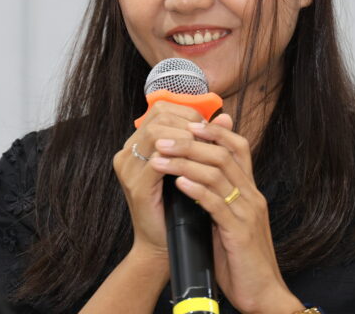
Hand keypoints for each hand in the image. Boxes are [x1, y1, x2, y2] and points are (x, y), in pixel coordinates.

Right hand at [112, 101, 204, 260]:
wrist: (165, 244)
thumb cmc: (178, 206)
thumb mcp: (193, 166)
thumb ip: (206, 140)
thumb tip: (226, 117)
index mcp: (137, 144)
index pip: (160, 110)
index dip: (187, 113)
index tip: (208, 125)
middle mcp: (127, 152)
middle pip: (158, 117)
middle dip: (188, 123)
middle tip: (208, 136)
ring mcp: (128, 169)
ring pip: (157, 134)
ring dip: (185, 138)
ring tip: (204, 148)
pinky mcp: (136, 186)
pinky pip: (158, 162)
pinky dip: (180, 160)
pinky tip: (196, 164)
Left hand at [148, 114, 301, 313]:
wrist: (263, 294)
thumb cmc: (240, 260)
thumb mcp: (229, 221)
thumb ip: (215, 198)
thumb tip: (190, 178)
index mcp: (250, 191)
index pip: (238, 147)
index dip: (215, 131)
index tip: (188, 123)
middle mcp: (252, 196)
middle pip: (224, 154)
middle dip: (190, 142)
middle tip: (162, 138)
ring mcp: (248, 213)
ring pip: (218, 174)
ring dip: (185, 162)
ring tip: (159, 158)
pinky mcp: (240, 233)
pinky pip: (217, 204)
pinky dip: (196, 189)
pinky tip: (178, 183)